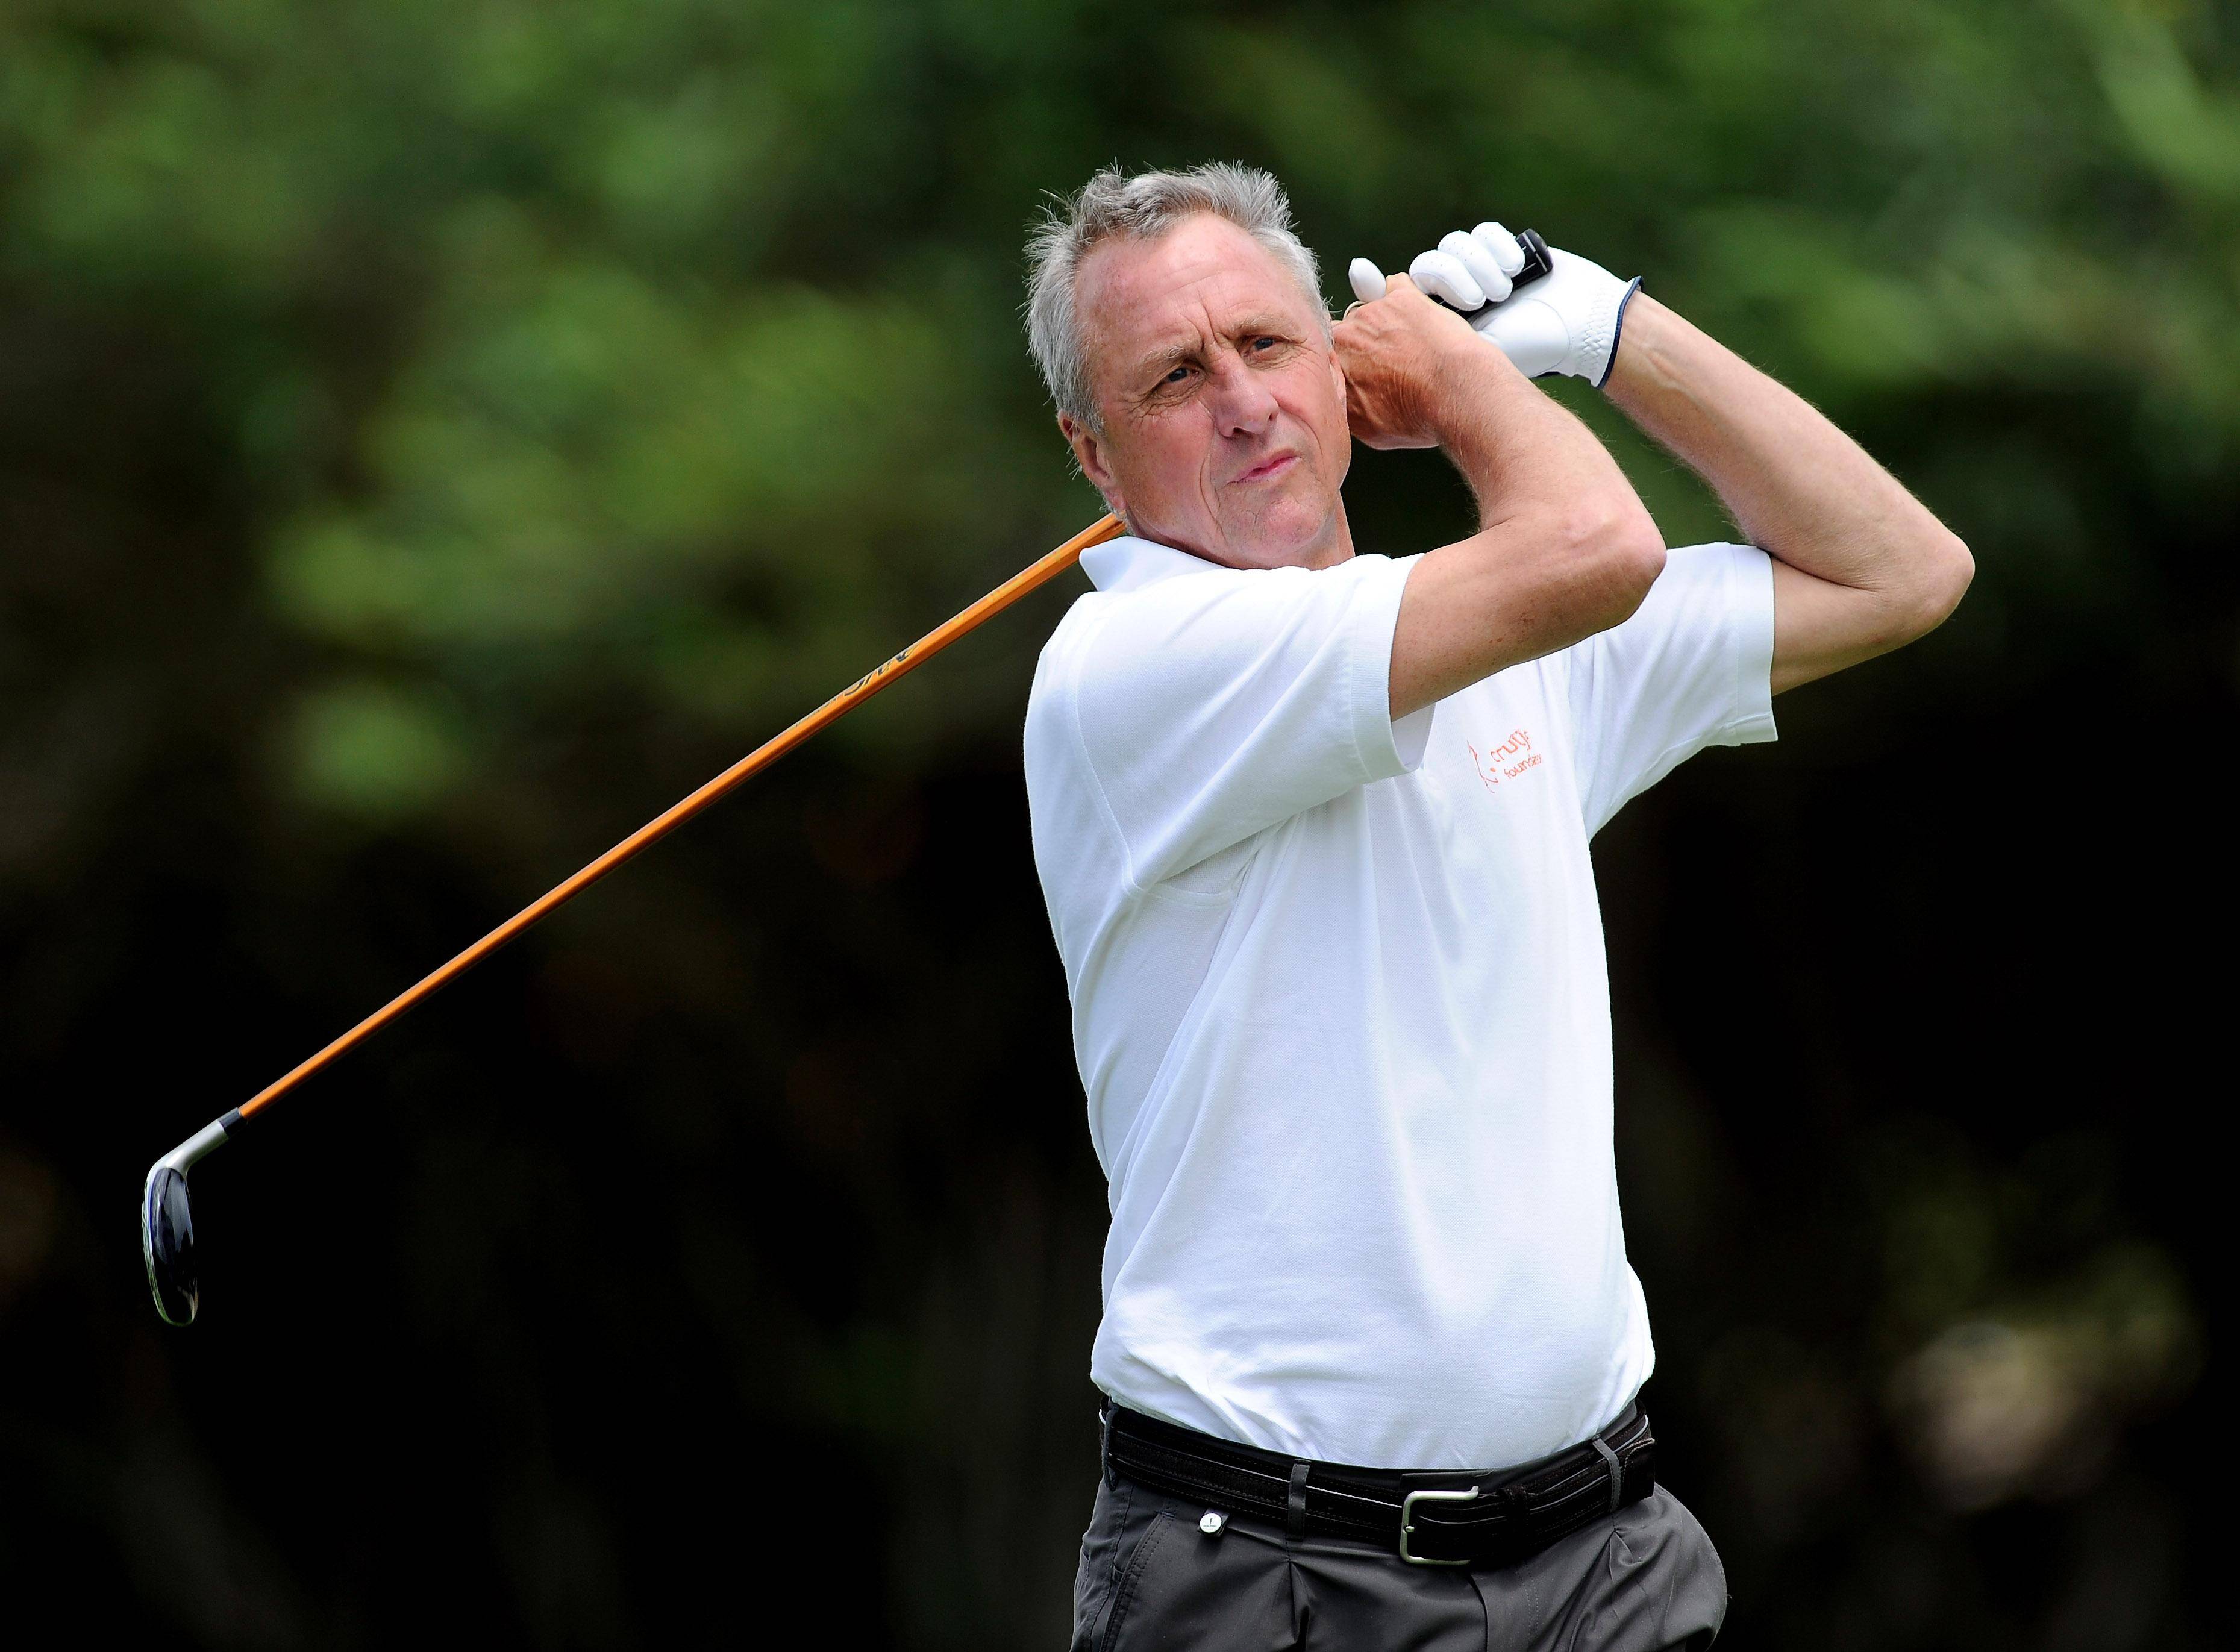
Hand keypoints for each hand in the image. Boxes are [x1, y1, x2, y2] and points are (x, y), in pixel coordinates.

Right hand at [1332, 273, 1487, 449]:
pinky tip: (1420, 319)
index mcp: (1333, 368)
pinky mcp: (1402, 296)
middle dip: (1362, 343)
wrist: (1455, 393)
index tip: (1358, 371)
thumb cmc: (1417, 415)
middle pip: (1346, 332)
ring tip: (1411, 346)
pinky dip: (1406, 300)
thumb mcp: (1370, 430)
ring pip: (1371, 311)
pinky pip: (1395, 287)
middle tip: (1388, 362)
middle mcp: (1345, 336)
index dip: (1345, 365)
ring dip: (1386, 324)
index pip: (1328, 358)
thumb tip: (1349, 406)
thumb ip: (1350, 409)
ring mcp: (1372, 313)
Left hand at [1349, 224, 1640, 386]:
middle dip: (1451, 279)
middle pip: (1428, 263)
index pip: (1403, 291)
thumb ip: (1426, 336)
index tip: (1382, 281)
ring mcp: (1480, 268)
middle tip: (1477, 302)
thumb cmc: (1526, 349)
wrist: (1580, 329)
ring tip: (1502, 292)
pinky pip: (1484, 232)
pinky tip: (1516, 270)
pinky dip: (1497, 248)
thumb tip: (1378, 327)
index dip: (1391, 285)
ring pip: (1454, 245)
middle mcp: (1455, 292)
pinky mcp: (1504, 247)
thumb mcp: (1471, 350)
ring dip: (1478, 266)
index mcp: (1438, 322)